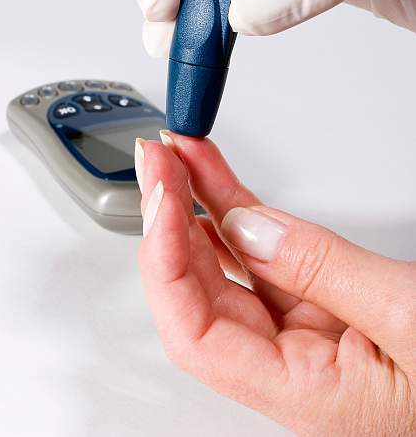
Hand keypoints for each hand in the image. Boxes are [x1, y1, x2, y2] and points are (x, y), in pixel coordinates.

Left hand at [135, 133, 415, 435]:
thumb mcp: (410, 318)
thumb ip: (321, 271)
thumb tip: (246, 228)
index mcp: (305, 393)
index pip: (197, 334)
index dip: (167, 262)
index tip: (163, 195)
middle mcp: (293, 365)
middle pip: (203, 291)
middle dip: (171, 217)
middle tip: (158, 158)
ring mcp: (306, 327)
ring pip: (232, 262)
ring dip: (200, 204)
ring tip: (179, 154)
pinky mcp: (325, 298)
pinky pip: (268, 251)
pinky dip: (239, 209)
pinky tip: (215, 180)